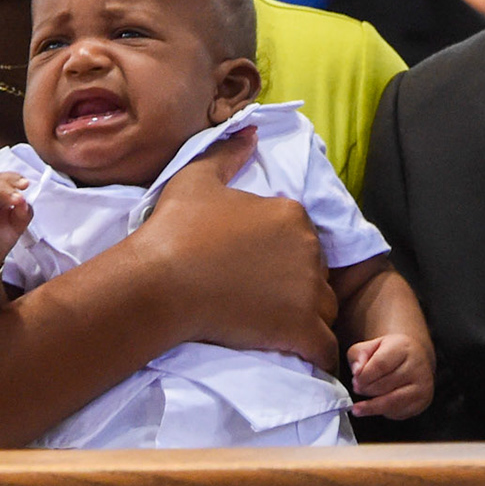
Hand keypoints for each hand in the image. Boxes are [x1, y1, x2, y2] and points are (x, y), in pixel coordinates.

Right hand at [139, 129, 338, 371]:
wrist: (159, 282)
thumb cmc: (176, 229)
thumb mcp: (197, 178)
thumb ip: (228, 153)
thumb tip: (251, 130)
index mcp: (291, 213)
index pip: (303, 238)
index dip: (283, 255)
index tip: (257, 270)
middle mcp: (309, 249)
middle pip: (318, 273)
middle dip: (299, 287)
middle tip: (263, 301)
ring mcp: (308, 291)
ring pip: (325, 309)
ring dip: (308, 319)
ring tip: (275, 328)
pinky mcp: (300, 329)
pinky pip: (324, 346)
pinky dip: (317, 353)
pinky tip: (300, 356)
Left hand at [347, 333, 433, 418]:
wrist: (413, 358)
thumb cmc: (389, 353)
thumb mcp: (370, 347)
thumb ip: (358, 355)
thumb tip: (357, 371)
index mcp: (403, 347)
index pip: (380, 365)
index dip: (364, 377)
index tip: (355, 381)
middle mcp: (417, 365)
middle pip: (384, 385)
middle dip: (366, 390)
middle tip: (358, 388)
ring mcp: (422, 385)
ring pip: (391, 402)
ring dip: (372, 406)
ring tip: (360, 406)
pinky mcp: (423, 401)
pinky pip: (398, 412)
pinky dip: (384, 412)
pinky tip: (379, 404)